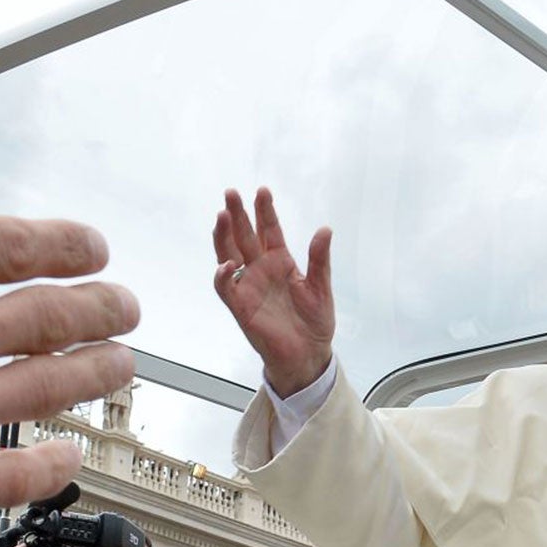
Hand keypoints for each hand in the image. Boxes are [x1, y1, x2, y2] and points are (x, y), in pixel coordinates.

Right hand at [212, 186, 334, 396]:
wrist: (309, 354)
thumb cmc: (315, 322)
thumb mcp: (321, 288)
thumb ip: (319, 260)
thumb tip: (325, 229)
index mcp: (280, 261)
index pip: (270, 230)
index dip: (265, 211)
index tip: (262, 191)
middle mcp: (261, 269)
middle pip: (244, 236)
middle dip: (237, 215)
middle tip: (231, 193)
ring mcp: (248, 286)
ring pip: (228, 254)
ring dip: (223, 236)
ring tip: (221, 216)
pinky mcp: (240, 306)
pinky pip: (226, 288)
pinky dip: (223, 275)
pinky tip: (227, 264)